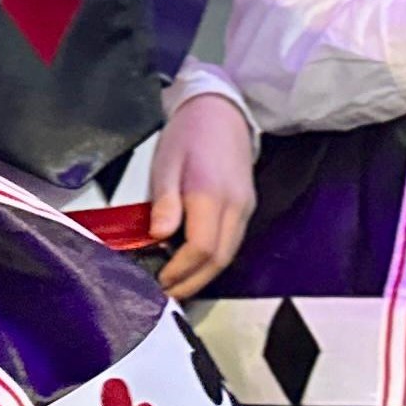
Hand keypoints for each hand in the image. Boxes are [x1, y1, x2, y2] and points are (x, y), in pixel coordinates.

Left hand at [147, 91, 258, 298]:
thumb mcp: (165, 163)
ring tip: (177, 285)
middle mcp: (235, 206)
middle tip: (167, 294)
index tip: (160, 280)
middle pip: (220, 259)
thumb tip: (159, 236)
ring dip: (204, 275)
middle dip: (193, 282)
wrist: (221, 111)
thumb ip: (164, 202)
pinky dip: (213, 259)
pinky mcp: (246, 206)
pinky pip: (232, 241)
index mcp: (211, 194)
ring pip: (229, 253)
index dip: (181, 270)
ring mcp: (245, 207)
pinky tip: (193, 264)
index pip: (202, 248)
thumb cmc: (188, 134)